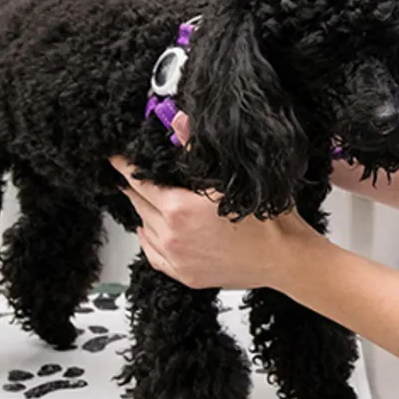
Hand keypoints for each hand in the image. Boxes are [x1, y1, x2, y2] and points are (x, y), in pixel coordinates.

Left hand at [109, 153, 311, 289]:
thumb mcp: (232, 177)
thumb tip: (177, 122)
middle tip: (135, 175)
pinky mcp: (183, 275)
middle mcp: (171, 236)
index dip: (125, 168)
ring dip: (145, 212)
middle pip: (138, 204)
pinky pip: (152, 254)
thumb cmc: (266, 218)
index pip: (138, 182)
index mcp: (180, 208)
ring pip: (144, 229)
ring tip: (150, 199)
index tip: (116, 159)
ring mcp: (176, 259)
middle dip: (135, 187)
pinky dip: (150, 239)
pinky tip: (155, 229)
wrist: (283, 257)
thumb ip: (197, 149)